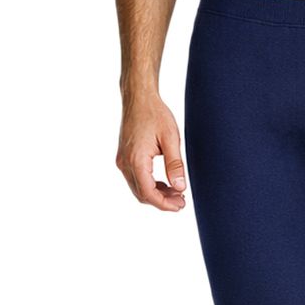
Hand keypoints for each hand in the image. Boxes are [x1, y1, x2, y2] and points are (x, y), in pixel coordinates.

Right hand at [117, 92, 187, 210]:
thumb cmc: (155, 114)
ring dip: (156, 194)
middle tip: (182, 201)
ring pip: (138, 188)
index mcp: (136, 160)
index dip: (164, 204)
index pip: (148, 193)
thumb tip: (180, 187)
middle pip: (142, 194)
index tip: (180, 205)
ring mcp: (122, 160)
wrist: (138, 98)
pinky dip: (149, 184)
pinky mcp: (123, 157)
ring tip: (176, 192)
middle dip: (162, 201)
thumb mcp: (171, 138)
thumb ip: (175, 165)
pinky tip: (165, 183)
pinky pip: (135, 179)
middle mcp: (124, 163)